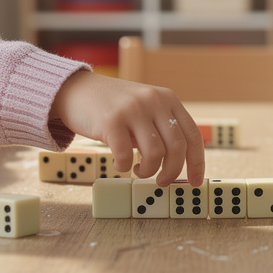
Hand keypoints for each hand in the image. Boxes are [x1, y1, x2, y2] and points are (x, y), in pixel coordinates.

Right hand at [49, 70, 204, 186]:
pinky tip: (119, 163)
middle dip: (172, 172)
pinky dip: (123, 167)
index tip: (195, 182)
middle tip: (161, 181)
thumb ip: (162, 127)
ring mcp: (133, 109)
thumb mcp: (145, 107)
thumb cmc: (113, 107)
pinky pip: (125, 156)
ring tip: (138, 170)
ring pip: (155, 154)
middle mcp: (154, 101)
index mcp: (167, 99)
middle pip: (177, 147)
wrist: (76, 90)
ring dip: (148, 171)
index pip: (193, 135)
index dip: (197, 162)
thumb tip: (178, 164)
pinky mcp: (111, 120)